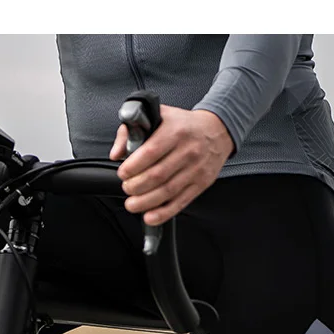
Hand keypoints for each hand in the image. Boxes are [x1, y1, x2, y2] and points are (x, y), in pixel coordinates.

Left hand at [109, 104, 233, 224]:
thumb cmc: (184, 125)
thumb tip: (117, 153)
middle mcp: (187, 151)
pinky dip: (163, 213)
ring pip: (167, 191)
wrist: (217, 130)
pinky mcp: (201, 184)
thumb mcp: (158, 116)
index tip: (123, 173)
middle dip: (136, 186)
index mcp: (175, 132)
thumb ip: (131, 131)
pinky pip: (180, 202)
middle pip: (157, 175)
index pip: (150, 152)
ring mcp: (195, 169)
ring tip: (132, 204)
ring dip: (145, 202)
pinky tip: (150, 217)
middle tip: (127, 188)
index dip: (132, 167)